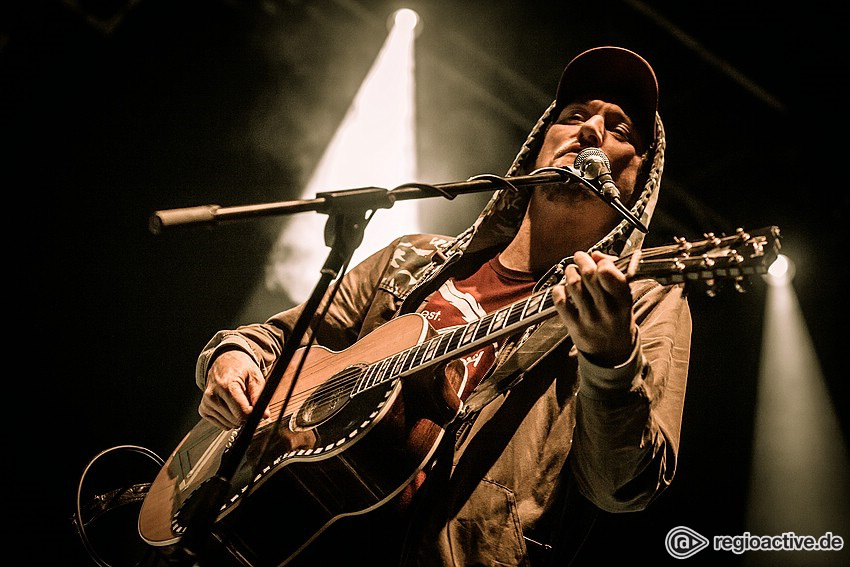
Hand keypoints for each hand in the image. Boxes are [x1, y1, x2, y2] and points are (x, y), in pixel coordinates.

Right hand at [199, 349, 269, 428]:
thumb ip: (259, 396)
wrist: (224, 362)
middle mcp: (213, 395)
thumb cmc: (240, 368)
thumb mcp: (255, 377)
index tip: (255, 406)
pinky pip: (222, 425)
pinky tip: (229, 405)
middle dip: (245, 414)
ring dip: (237, 417)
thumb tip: (264, 415)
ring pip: (229, 425)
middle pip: (236, 420)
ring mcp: (206, 404)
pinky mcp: (203, 410)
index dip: (253, 413)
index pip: (242, 413)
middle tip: (246, 401)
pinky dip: (229, 418)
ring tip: (237, 401)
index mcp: (226, 386)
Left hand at [552, 250, 636, 366]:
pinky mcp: (574, 326)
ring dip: (570, 272)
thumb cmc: (617, 319)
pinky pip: (560, 301)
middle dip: (582, 260)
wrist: (612, 353)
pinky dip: (558, 290)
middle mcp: (607, 310)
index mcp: (623, 301)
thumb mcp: (623, 299)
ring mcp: (589, 319)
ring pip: (573, 285)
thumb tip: (596, 255)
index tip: (597, 259)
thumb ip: (613, 274)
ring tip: (571, 270)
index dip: (601, 261)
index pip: (609, 274)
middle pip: (589, 275)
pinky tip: (562, 288)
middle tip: (580, 257)